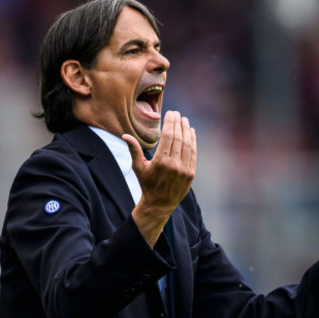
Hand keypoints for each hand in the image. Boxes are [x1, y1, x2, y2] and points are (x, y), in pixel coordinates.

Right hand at [122, 111, 196, 245]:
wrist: (160, 203)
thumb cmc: (147, 183)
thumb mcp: (138, 167)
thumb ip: (134, 150)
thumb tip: (125, 135)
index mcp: (161, 161)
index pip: (168, 136)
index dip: (170, 123)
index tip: (171, 113)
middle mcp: (174, 164)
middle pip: (178, 138)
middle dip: (178, 124)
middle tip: (177, 114)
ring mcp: (184, 169)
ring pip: (187, 144)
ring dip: (187, 130)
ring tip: (185, 120)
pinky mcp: (191, 173)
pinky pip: (193, 153)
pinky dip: (193, 142)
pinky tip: (191, 133)